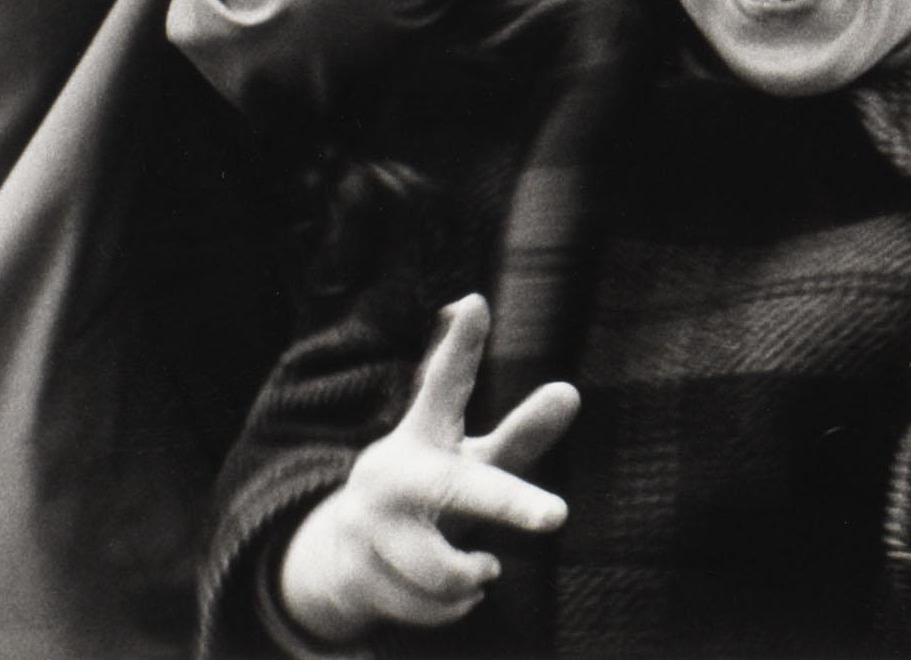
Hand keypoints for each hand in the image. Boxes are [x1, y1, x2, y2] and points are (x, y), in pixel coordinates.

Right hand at [277, 294, 576, 646]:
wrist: (341, 554)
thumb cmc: (429, 492)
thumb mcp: (473, 462)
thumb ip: (521, 432)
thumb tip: (569, 389)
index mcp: (423, 435)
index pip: (444, 385)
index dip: (461, 347)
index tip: (476, 302)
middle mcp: (393, 475)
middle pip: (459, 490)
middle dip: (511, 503)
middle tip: (558, 516)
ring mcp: (369, 526)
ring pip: (447, 570)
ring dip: (474, 575)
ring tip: (482, 567)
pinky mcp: (358, 575)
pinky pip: (432, 607)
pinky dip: (454, 607)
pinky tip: (456, 595)